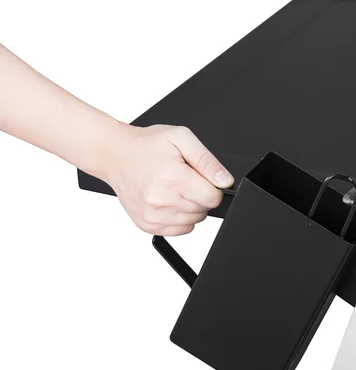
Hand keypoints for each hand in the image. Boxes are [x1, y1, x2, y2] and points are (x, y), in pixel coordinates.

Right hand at [100, 123, 233, 235]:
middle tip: (182, 179)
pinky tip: (167, 200)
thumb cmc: (147, 146)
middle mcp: (161, 200)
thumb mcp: (182, 139)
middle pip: (204, 210)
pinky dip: (179, 218)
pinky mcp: (148, 225)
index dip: (212, 187)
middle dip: (199, 195)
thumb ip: (208, 161)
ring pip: (193, 222)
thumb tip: (225, 181)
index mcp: (172, 178)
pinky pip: (179, 230)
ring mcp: (153, 216)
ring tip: (173, 188)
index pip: (213, 198)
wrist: (115, 155)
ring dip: (189, 207)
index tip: (199, 177)